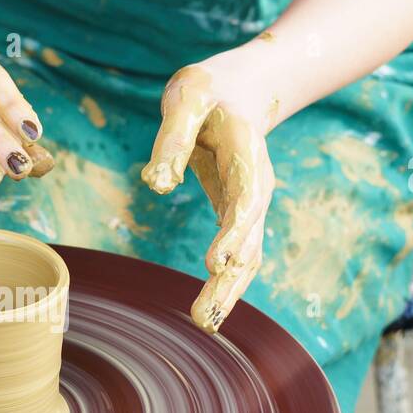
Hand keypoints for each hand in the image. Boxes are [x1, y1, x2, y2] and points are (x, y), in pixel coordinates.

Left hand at [141, 62, 276, 332]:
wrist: (238, 90)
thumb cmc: (208, 91)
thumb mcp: (186, 98)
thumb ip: (171, 139)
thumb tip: (156, 185)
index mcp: (247, 152)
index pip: (245, 198)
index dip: (233, 233)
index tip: (214, 264)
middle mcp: (256, 184)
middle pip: (250, 239)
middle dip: (230, 280)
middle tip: (204, 317)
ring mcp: (251, 203)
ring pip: (248, 254)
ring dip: (229, 290)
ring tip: (204, 322)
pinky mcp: (238, 214)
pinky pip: (238, 252)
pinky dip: (226, 281)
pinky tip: (208, 309)